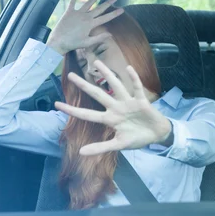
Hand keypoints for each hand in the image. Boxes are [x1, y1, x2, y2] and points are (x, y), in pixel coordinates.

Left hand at [46, 0, 123, 55]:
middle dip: (108, 3)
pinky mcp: (68, 12)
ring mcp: (77, 13)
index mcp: (90, 24)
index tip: (122, 9)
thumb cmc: (73, 44)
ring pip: (88, 3)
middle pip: (99, 8)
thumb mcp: (88, 43)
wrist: (58, 41)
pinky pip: (72, 2)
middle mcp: (85, 17)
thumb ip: (99, 38)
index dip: (114, 14)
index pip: (105, 18)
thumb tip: (111, 34)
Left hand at [55, 61, 171, 155]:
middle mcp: (116, 108)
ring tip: (97, 62)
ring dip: (108, 74)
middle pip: (98, 95)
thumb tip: (81, 152)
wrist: (157, 134)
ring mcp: (128, 103)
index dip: (72, 110)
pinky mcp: (141, 101)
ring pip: (116, 86)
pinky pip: (136, 88)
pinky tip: (128, 68)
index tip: (56, 104)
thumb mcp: (119, 145)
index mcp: (110, 119)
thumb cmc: (138, 138)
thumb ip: (101, 147)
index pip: (87, 114)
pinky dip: (134, 79)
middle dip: (84, 86)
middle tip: (71, 75)